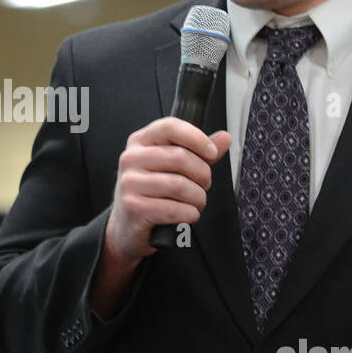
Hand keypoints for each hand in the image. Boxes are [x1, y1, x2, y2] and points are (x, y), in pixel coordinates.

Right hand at [105, 117, 232, 266]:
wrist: (127, 225)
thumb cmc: (151, 193)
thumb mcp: (171, 167)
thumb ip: (198, 152)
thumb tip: (224, 138)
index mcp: (140, 142)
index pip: (170, 127)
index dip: (196, 138)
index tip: (212, 152)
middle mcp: (131, 159)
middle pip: (180, 157)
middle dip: (202, 175)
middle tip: (203, 185)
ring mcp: (129, 183)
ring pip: (180, 185)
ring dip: (198, 198)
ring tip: (196, 203)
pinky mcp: (133, 207)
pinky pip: (174, 209)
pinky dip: (189, 215)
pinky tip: (187, 215)